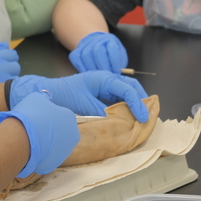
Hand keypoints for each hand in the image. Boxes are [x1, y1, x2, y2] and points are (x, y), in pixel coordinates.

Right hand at [0, 42, 19, 90]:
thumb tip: (6, 46)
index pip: (12, 54)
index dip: (8, 56)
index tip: (1, 60)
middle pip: (16, 66)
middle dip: (9, 66)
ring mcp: (0, 84)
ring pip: (15, 78)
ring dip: (9, 77)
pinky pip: (9, 91)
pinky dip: (6, 88)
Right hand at [0, 92, 78, 176]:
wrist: (22, 138)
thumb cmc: (31, 115)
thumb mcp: (36, 98)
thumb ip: (44, 100)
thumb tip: (44, 102)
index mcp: (70, 117)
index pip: (61, 115)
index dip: (48, 117)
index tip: (38, 118)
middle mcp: (72, 135)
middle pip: (60, 132)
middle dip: (50, 132)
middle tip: (34, 129)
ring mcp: (65, 151)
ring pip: (54, 146)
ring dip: (45, 144)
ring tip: (30, 140)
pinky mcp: (54, 163)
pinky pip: (46, 157)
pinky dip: (40, 155)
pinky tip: (29, 150)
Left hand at [10, 71, 149, 121]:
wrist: (50, 93)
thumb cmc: (65, 95)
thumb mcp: (84, 105)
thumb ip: (102, 112)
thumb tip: (116, 121)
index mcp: (104, 78)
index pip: (127, 90)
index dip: (138, 104)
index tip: (144, 117)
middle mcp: (107, 79)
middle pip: (131, 87)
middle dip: (142, 99)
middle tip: (150, 114)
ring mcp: (104, 85)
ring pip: (126, 92)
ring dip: (135, 103)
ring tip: (143, 116)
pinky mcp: (101, 93)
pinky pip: (118, 98)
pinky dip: (126, 106)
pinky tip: (129, 116)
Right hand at [69, 31, 127, 73]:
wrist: (95, 44)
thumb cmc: (110, 53)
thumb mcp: (119, 55)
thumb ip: (120, 64)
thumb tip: (117, 75)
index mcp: (110, 40)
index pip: (112, 49)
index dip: (114, 62)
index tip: (116, 72)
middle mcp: (96, 40)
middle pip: (98, 51)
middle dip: (103, 66)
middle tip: (106, 76)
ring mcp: (84, 46)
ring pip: (86, 56)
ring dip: (93, 69)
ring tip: (98, 77)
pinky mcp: (75, 52)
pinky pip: (77, 61)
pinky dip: (82, 69)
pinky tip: (88, 75)